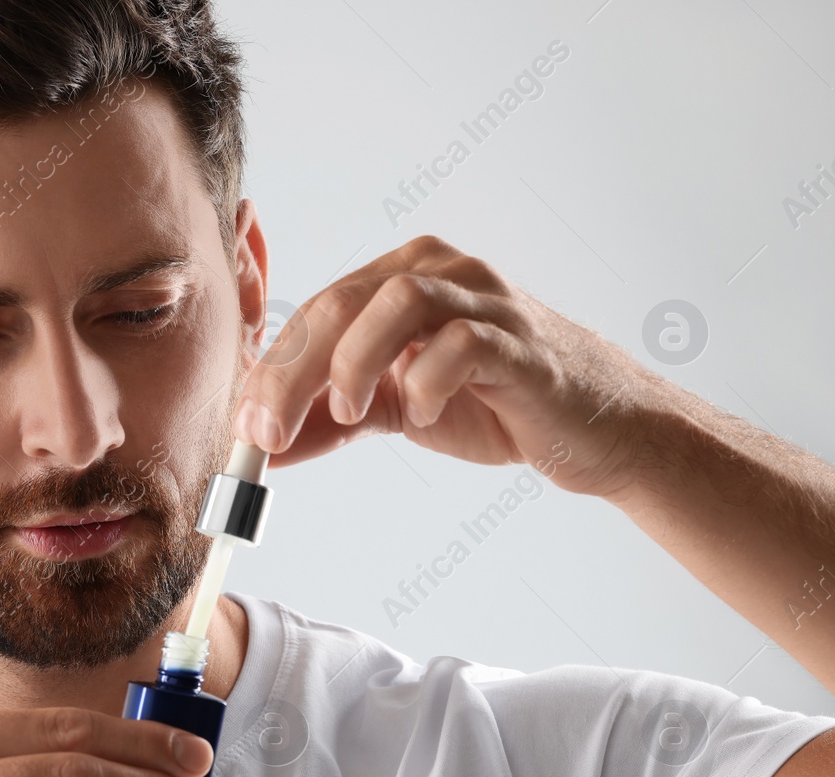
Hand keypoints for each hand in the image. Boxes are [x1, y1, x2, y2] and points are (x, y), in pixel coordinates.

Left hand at [236, 235, 670, 498]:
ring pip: (398, 299)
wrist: (591, 430)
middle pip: (341, 301)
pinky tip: (425, 414)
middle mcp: (440, 271)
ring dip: (355, 361)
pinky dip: (429, 380)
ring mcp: (486, 300)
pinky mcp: (522, 343)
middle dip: (292, 371)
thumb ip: (329, 421)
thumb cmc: (491, 404)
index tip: (244, 425)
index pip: (315, 310)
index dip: (271, 367)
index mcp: (400, 276)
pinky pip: (464, 342)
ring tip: (349, 412)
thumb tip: (260, 447)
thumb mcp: (394, 410)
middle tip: (268, 431)